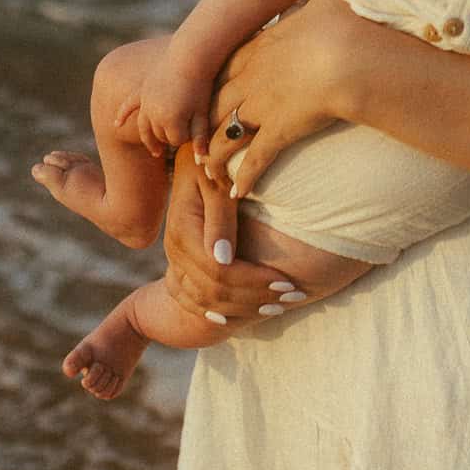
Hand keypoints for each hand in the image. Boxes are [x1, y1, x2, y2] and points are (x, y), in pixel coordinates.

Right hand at [114, 52, 211, 164]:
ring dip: (149, 138)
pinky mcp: (143, 90)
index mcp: (170, 120)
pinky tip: (116, 124)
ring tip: (156, 151)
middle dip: (169, 138)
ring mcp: (145, 102)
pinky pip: (128, 105)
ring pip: (144, 126)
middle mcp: (153, 113)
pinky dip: (122, 115)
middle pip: (159, 135)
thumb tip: (202, 161)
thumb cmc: (200, 85)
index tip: (196, 130)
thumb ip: (200, 137)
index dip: (186, 138)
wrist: (190, 54)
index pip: (176, 140)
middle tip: (179, 140)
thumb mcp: (203, 112)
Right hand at [161, 146, 285, 322]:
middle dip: (255, 296)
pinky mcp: (181, 268)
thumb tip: (224, 259)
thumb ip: (220, 217)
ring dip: (245, 307)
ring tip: (281, 304)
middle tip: (294, 295)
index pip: (219, 271)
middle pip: (214, 291)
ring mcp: (175, 262)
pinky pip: (199, 301)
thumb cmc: (212, 163)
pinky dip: (228, 310)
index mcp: (183, 231)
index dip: (254, 281)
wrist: (191, 159)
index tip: (287, 282)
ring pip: (206, 302)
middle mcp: (175, 252)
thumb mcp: (215, 180)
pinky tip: (253, 310)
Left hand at [201, 0, 358, 196]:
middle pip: (216, 103)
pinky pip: (255, 160)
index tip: (205, 96)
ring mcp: (263, 105)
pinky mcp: (279, 130)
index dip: (213, 84)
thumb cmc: (343, 19)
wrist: (348, 51)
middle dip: (202, 124)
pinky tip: (237, 193)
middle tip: (192, 141)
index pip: (225, 68)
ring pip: (225, 134)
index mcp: (261, 46)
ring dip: (214, 157)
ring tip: (207, 173)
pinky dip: (244, 179)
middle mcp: (253, 76)